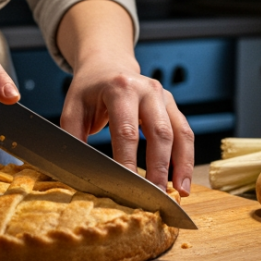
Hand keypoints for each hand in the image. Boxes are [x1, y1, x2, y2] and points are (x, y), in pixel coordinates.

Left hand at [60, 57, 194, 193]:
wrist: (107, 65)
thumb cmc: (89, 90)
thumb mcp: (73, 108)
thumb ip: (74, 137)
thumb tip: (77, 169)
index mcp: (120, 88)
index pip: (126, 131)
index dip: (127, 161)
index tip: (127, 187)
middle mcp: (147, 90)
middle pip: (160, 133)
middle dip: (159, 167)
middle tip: (155, 195)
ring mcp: (164, 97)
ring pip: (181, 133)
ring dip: (183, 165)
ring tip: (180, 192)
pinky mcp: (172, 106)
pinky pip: (185, 133)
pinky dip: (187, 158)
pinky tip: (182, 180)